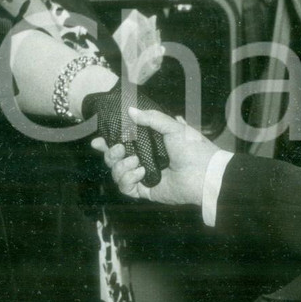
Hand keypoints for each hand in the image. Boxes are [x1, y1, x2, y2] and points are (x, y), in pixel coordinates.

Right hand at [92, 107, 218, 204]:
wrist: (203, 173)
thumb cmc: (192, 148)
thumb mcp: (173, 127)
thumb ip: (151, 118)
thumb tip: (130, 110)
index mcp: (150, 144)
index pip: (123, 143)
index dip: (107, 143)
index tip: (97, 140)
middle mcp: (144, 160)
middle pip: (114, 159)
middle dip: (110, 153)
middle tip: (119, 148)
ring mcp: (143, 176)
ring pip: (116, 173)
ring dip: (120, 166)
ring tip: (135, 161)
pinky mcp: (145, 191)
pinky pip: (125, 187)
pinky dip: (127, 179)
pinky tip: (140, 173)